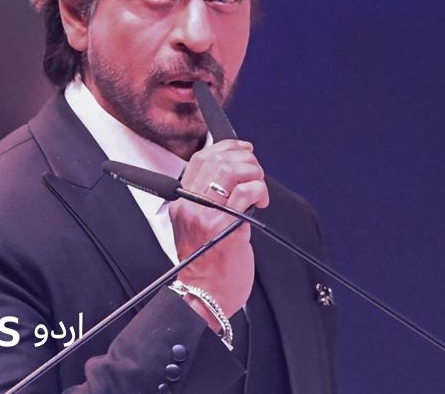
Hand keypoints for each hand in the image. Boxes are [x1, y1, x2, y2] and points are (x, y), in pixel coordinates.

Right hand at [171, 139, 268, 323]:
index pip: (201, 159)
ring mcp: (207, 216)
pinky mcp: (226, 228)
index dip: (226, 147)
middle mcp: (191, 206)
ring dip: (253, 173)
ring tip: (259, 188)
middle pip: (218, 160)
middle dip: (245, 159)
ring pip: (232, 170)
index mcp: (183, 203)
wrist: (205, 297)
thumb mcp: (198, 227)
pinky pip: (246, 192)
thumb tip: (235, 174)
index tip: (243, 149)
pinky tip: (261, 202)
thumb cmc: (207, 266)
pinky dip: (259, 190)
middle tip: (256, 173)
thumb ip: (209, 200)